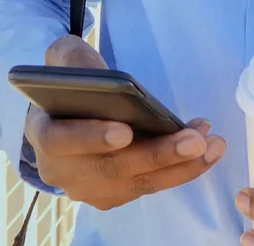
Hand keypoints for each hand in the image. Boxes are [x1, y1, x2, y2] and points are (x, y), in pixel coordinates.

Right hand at [24, 34, 226, 210]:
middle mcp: (61, 170)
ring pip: (137, 183)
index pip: (60, 140)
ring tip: (211, 141)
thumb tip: (96, 74)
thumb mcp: (63, 59)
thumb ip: (73, 58)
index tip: (125, 131)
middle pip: (111, 169)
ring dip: (180, 165)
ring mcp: (88, 188)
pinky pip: (150, 186)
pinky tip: (206, 150)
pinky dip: (181, 170)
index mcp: (42, 132)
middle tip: (194, 139)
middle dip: (157, 155)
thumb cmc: (70, 84)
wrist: (66, 115)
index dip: (91, 137)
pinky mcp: (114, 195)